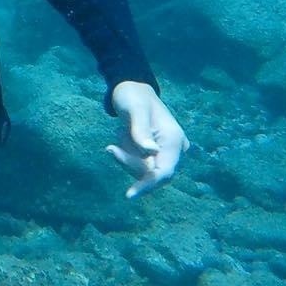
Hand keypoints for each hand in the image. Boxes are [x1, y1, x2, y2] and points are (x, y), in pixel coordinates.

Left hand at [105, 81, 186, 197]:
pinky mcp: (153, 156)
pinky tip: (121, 137)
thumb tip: (151, 152)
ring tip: (119, 135)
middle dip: (130, 165)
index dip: (148, 185)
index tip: (128, 195)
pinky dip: (126, 156)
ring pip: (143, 172)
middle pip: (152, 175)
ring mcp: (164, 154)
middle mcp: (173, 150)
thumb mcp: (134, 110)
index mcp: (174, 140)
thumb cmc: (133, 96)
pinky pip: (137, 166)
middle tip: (111, 147)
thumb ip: (141, 131)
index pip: (165, 172)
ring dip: (126, 159)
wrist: (131, 90)